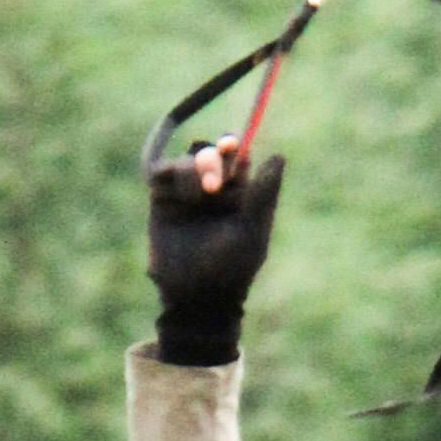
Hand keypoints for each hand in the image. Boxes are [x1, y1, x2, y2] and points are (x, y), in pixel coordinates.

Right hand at [145, 139, 285, 364]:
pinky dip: (171, 176)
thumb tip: (279, 156)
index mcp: (240, 194)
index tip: (230, 145)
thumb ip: (263, 193)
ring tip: (198, 199)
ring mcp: (186, 194)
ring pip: (187, 160)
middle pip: (211, 152)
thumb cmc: (232, 267)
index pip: (237, 158)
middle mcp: (213, 190)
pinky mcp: (161, 200)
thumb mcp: (251, 229)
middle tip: (214, 185)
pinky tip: (180, 197)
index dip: (232, 146)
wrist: (195, 294)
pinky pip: (161, 172)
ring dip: (193, 172)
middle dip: (212, 160)